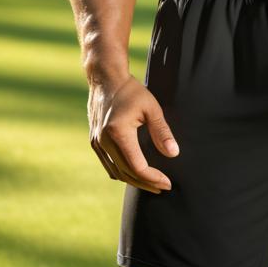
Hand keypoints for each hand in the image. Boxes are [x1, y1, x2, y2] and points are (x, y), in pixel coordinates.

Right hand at [88, 73, 179, 192]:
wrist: (105, 78)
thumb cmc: (131, 90)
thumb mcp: (151, 107)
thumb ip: (162, 131)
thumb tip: (173, 153)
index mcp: (118, 133)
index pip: (137, 166)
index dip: (153, 177)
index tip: (167, 182)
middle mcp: (104, 142)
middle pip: (126, 173)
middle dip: (146, 183)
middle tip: (162, 187)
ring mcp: (96, 143)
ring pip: (115, 172)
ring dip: (133, 180)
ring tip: (151, 183)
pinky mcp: (94, 141)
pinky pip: (108, 164)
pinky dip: (122, 172)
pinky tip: (134, 172)